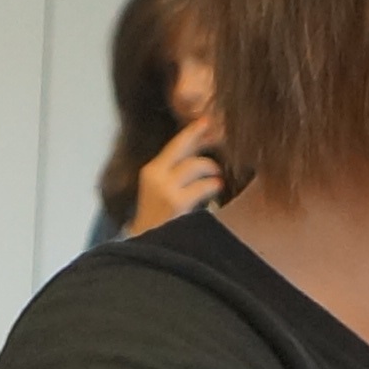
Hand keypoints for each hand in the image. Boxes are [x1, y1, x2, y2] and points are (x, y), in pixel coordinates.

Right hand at [134, 109, 225, 225]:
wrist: (148, 247)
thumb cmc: (159, 220)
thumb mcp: (162, 190)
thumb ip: (177, 172)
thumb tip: (201, 152)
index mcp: (151, 171)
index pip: (174, 145)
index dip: (192, 131)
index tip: (206, 121)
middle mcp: (155, 176)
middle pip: (183, 146)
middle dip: (202, 137)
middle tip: (220, 133)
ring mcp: (165, 189)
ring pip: (195, 165)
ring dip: (211, 168)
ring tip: (217, 177)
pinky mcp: (176, 202)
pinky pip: (202, 185)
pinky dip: (213, 185)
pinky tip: (218, 186)